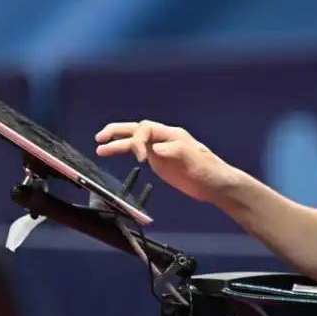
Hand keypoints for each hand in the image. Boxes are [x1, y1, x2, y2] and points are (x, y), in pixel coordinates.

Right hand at [95, 120, 233, 204]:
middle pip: (137, 129)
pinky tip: (115, 153)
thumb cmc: (211, 172)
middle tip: (101, 137)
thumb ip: (176, 152)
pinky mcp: (160, 162)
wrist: (217, 185)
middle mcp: (164, 139)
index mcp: (172, 135)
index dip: (138, 142)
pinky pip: (139, 153)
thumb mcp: (195, 161)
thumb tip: (156, 149)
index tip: (140, 159)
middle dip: (118, 131)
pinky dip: (126, 151)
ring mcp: (161, 150)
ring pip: (135, 141)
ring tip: (99, 148)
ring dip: (117, 143)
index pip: (146, 129)